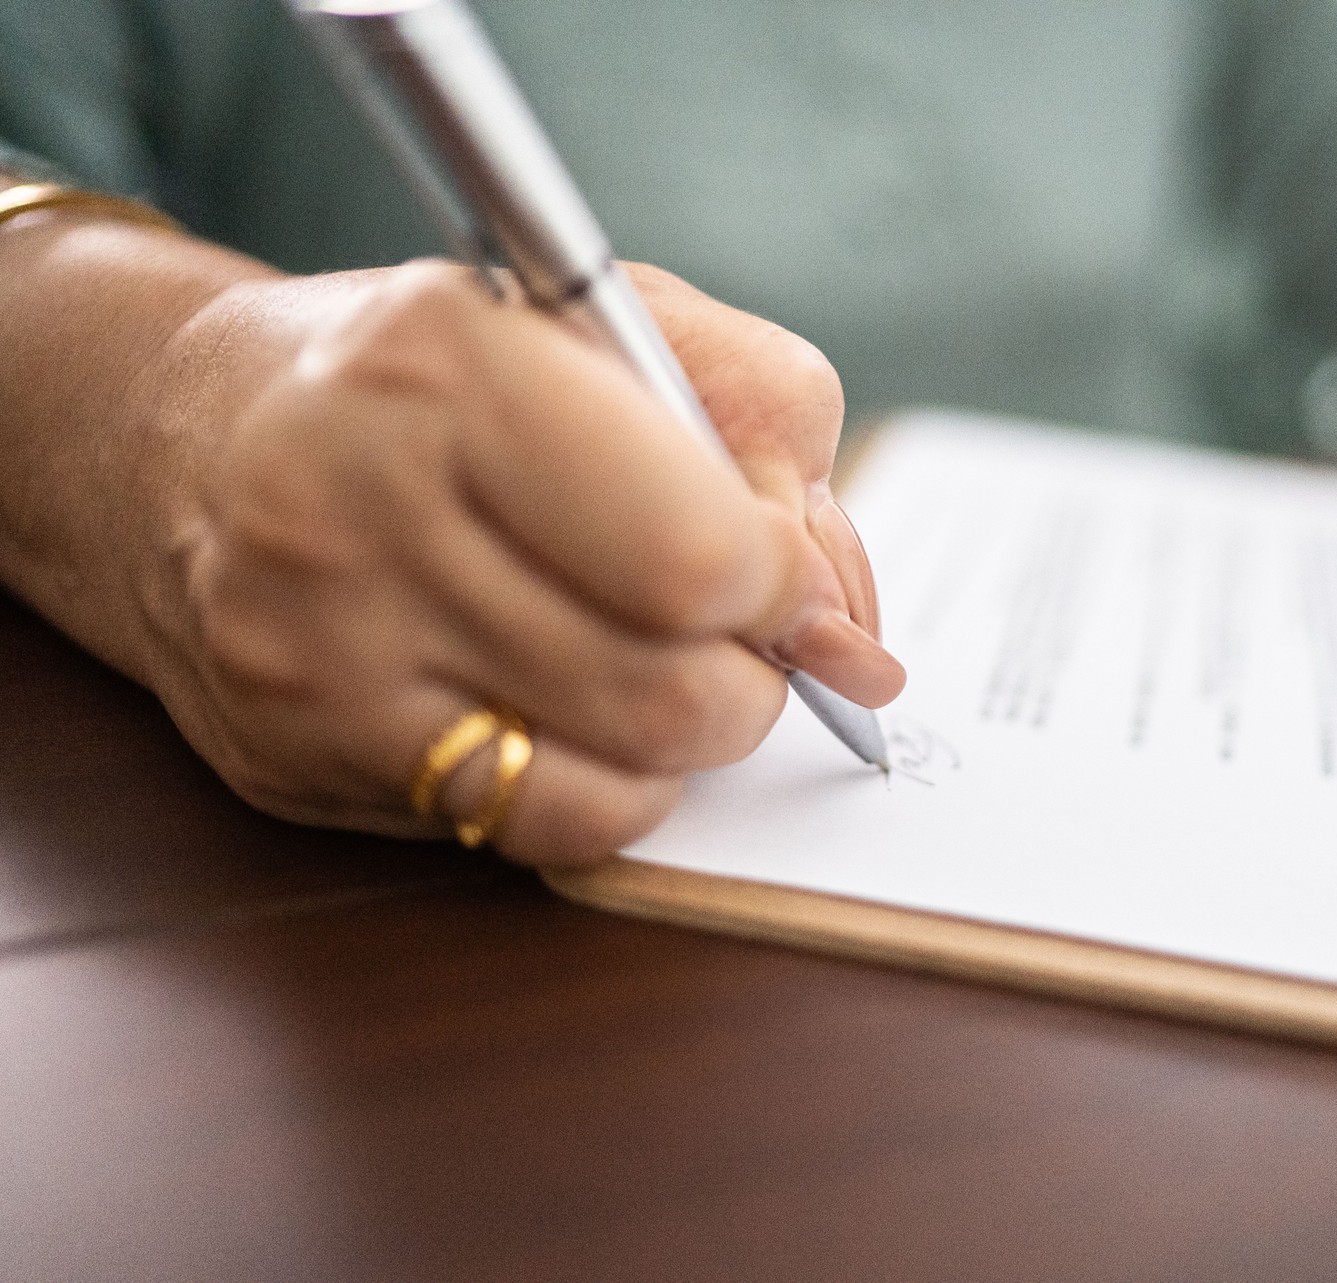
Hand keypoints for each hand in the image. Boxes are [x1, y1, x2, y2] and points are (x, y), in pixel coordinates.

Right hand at [139, 259, 902, 865]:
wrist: (190, 437)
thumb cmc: (441, 376)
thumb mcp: (613, 323)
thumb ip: (772, 430)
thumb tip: (857, 638)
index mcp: (443, 364)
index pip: (697, 555)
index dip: (785, 584)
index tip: (783, 571)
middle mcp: (352, 507)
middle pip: (674, 686)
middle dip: (755, 673)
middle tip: (735, 628)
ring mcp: (315, 650)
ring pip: (624, 772)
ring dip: (695, 733)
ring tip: (660, 658)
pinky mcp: (303, 754)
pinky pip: (547, 831)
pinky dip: (619, 790)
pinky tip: (586, 718)